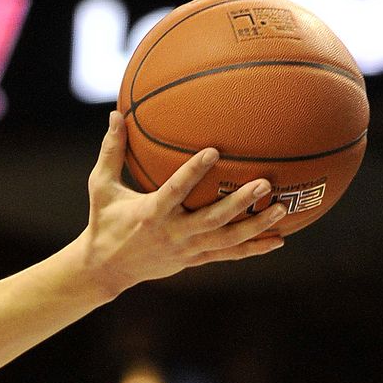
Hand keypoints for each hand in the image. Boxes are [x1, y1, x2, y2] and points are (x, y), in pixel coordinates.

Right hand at [79, 111, 286, 296]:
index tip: (213, 151)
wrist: (105, 270)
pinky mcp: (193, 260)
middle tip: (264, 184)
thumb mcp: (101, 188)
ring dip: (255, 226)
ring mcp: (186, 250)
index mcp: (151, 213)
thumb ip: (111, 151)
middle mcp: (173, 234)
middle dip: (239, 204)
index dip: (193, 173)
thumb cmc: (104, 222)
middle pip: (212, 220)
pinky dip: (253, 248)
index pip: (175, 191)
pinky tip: (278, 239)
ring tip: (281, 209)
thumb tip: (116, 113)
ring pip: (226, 240)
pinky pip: (227, 254)